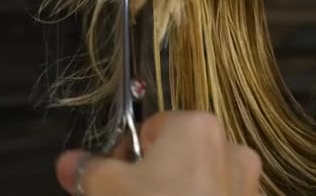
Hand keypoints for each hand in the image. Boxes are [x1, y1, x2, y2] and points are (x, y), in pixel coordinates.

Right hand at [55, 112, 261, 194]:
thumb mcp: (107, 188)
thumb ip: (87, 169)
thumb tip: (68, 162)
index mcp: (196, 126)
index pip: (149, 129)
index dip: (126, 155)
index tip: (117, 182)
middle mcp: (230, 148)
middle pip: (175, 154)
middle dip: (150, 176)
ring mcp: (247, 184)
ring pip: (196, 181)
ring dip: (174, 193)